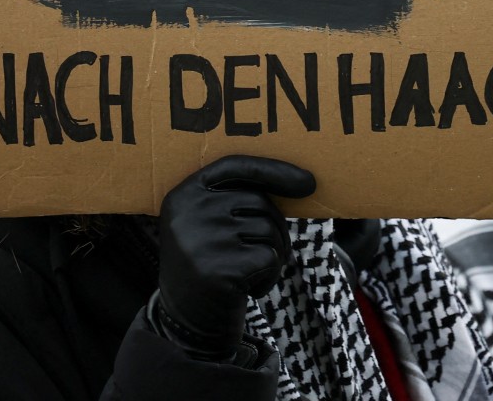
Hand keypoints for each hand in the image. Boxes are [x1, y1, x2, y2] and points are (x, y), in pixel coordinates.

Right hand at [154, 155, 315, 358]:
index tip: (309, 183)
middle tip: (263, 255)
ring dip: (272, 255)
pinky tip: (248, 290)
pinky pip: (270, 259)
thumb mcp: (208, 226)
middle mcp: (189, 213)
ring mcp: (202, 240)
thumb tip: (303, 182)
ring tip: (248, 274)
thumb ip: (236, 200)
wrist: (187, 326)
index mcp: (184, 195)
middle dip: (275, 228)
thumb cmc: (211, 268)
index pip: (234, 166)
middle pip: (258, 201)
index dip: (273, 170)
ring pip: (268, 230)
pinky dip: (270, 276)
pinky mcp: (220, 270)